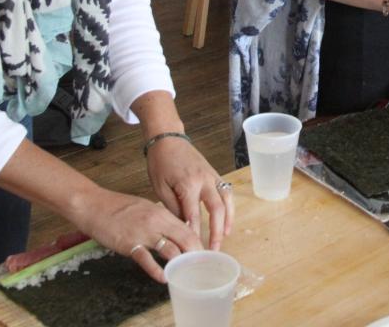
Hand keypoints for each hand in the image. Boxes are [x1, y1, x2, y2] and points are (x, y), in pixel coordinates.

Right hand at [72, 187, 201, 283]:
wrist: (94, 205)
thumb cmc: (118, 207)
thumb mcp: (145, 207)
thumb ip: (161, 219)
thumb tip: (175, 230)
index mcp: (161, 212)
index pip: (188, 228)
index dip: (198, 243)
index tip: (203, 254)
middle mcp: (156, 222)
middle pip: (185, 239)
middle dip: (195, 255)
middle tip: (200, 268)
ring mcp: (143, 233)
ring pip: (170, 250)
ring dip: (179, 264)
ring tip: (185, 274)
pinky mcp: (129, 244)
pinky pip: (147, 259)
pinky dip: (157, 270)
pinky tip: (164, 278)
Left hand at [145, 136, 234, 251]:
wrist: (168, 139)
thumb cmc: (160, 163)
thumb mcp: (160, 187)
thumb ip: (173, 207)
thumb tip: (183, 227)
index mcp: (188, 184)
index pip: (193, 215)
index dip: (194, 233)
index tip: (193, 249)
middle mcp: (204, 180)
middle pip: (216, 210)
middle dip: (216, 232)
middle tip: (213, 249)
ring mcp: (212, 176)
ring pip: (226, 201)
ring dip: (227, 220)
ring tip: (224, 237)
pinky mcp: (215, 174)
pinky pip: (227, 193)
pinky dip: (229, 208)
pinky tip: (227, 220)